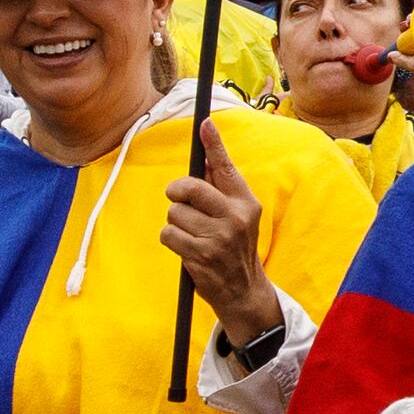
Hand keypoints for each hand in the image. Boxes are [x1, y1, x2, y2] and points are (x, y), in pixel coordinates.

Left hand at [163, 125, 275, 344]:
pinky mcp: (200, 255)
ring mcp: (218, 237)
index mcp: (245, 202)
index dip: (214, 144)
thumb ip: (222, 188)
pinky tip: (187, 248)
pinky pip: (168, 234)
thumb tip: (206, 155)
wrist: (243, 290)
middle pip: (189, 188)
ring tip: (192, 235)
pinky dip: (172, 240)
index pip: (226, 167)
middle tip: (180, 200)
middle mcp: (235, 217)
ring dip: (176, 223)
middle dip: (177, 193)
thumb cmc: (235, 245)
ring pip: (174, 213)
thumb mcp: (239, 215)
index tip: (205, 123)